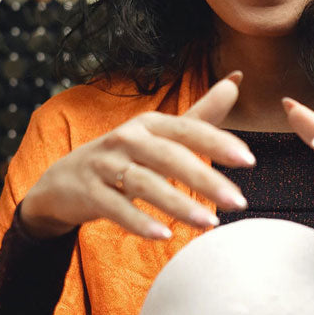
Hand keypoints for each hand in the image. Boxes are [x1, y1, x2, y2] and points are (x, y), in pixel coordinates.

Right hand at [19, 73, 254, 239]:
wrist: (63, 182)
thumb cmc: (123, 157)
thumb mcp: (159, 134)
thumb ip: (200, 115)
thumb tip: (237, 79)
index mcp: (149, 124)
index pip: (188, 129)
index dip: (218, 143)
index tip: (249, 160)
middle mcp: (127, 139)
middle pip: (170, 157)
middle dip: (206, 179)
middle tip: (239, 202)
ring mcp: (104, 165)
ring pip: (144, 183)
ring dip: (178, 204)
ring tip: (209, 224)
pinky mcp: (88, 191)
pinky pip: (115, 207)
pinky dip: (138, 221)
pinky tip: (163, 235)